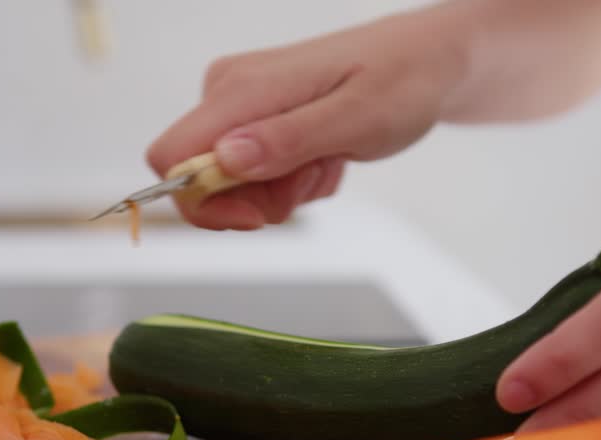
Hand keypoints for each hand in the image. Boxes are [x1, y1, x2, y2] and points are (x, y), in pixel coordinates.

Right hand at [145, 7, 471, 229]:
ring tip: (330, 158)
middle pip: (203, 180)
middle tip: (316, 174)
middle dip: (259, 198)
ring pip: (235, 183)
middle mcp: (230, 92)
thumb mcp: (355, 119)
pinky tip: (329, 154)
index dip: (204, 201)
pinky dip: (296, 179)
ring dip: (286, 189)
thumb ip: (287, 141)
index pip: (171, 157)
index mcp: (243, 89)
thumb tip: (225, 160)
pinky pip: (258, 175)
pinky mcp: (258, 119)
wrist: (428, 63)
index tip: (258, 215)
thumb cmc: (402, 80)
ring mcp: (243, 105)